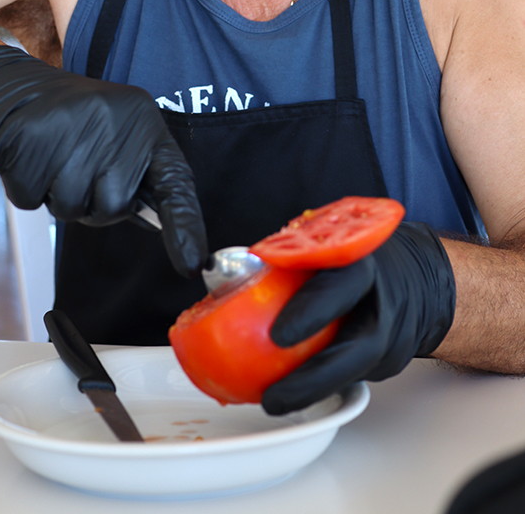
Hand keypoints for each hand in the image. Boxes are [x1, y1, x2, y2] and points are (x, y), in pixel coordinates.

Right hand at [0, 45, 207, 276]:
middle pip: (115, 206)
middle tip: (75, 167)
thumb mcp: (114, 132)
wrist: (8, 86)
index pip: (174, 181)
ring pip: (73, 209)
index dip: (185, 225)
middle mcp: (112, 123)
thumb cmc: (68, 121)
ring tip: (51, 159)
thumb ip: (137, 172)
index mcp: (142, 120)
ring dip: (57, 196)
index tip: (193, 264)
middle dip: (93, 202)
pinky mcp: (29, 142)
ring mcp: (70, 131)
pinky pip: (33, 201)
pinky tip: (28, 158)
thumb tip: (159, 224)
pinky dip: (28, 189)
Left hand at [262, 222, 455, 413]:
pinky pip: (353, 375)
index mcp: (363, 265)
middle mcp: (382, 306)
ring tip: (275, 402)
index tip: (276, 335)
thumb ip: (295, 260)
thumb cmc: (363, 259)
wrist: (420, 279)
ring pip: (354, 373)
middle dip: (311, 377)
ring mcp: (392, 340)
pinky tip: (292, 392)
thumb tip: (227, 278)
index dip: (310, 311)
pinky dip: (322, 385)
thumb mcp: (334, 245)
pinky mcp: (388, 363)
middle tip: (272, 395)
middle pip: (353, 350)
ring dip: (314, 391)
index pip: (339, 287)